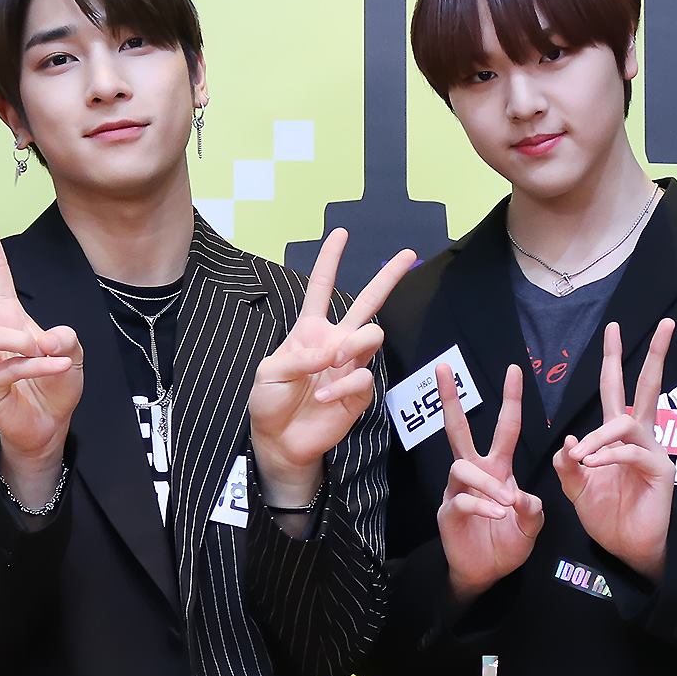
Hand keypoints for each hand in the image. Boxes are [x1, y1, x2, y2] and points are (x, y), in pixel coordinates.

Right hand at [0, 210, 82, 496]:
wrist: (49, 425)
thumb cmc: (56, 383)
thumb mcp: (71, 352)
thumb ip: (63, 336)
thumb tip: (44, 337)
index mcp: (7, 314)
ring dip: (23, 341)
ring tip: (45, 351)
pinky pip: (10, 364)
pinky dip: (37, 365)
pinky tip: (55, 366)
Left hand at [247, 227, 415, 509]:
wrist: (279, 441)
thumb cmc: (269, 403)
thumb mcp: (270, 373)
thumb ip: (299, 357)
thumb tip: (332, 353)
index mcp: (309, 330)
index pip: (321, 288)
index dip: (330, 260)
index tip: (340, 234)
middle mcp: (335, 343)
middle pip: (367, 303)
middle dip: (388, 278)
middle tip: (407, 255)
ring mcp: (349, 366)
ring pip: (372, 335)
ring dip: (357, 342)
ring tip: (336, 360)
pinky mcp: (358, 394)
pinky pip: (363, 378)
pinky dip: (343, 386)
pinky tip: (324, 398)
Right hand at [435, 362, 543, 599]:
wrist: (486, 573)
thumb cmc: (506, 543)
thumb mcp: (530, 526)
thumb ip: (533, 510)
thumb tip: (523, 497)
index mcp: (497, 469)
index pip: (505, 428)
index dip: (510, 400)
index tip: (515, 370)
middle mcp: (475, 473)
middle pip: (457, 429)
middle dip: (450, 399)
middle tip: (442, 368)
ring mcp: (457, 491)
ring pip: (463, 467)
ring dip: (487, 483)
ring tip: (506, 503)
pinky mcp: (448, 513)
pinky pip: (462, 500)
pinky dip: (482, 506)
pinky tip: (498, 515)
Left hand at [552, 316, 676, 580]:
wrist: (626, 549)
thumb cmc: (608, 517)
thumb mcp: (578, 488)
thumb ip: (569, 465)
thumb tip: (567, 440)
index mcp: (620, 436)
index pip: (619, 390)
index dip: (614, 360)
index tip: (613, 329)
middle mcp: (641, 437)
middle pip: (648, 387)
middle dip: (655, 355)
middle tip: (666, 323)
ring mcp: (654, 452)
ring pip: (627, 424)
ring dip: (600, 436)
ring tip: (582, 457)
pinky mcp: (660, 472)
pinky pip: (631, 454)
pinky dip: (609, 457)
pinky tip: (593, 466)